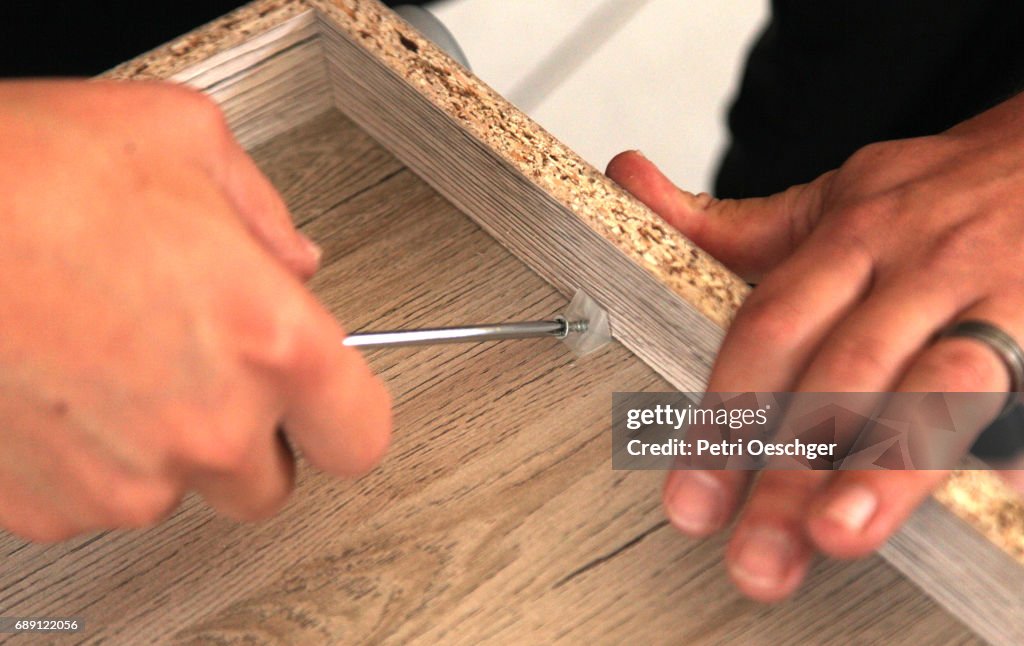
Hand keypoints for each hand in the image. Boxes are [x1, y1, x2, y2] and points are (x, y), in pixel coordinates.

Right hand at [0, 80, 390, 541]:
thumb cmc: (25, 175)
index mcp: (271, 341)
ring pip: (177, 492)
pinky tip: (63, 381)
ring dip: (162, 442)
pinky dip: (89, 456)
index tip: (329, 408)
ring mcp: (125, 480)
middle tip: (204, 369)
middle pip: (270, 483)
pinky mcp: (47, 508)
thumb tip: (289, 259)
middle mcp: (208, 427)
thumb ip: (263, 214)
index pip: (358, 436)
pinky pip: (96, 499)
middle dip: (249, 436)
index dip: (344, 419)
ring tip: (112, 356)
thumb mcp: (184, 140)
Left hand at [606, 93, 1023, 600]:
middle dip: (790, 464)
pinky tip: (988, 494)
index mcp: (849, 234)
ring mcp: (1000, 294)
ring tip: (836, 534)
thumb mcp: (829, 199)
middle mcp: (918, 263)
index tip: (691, 497)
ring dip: (886, 465)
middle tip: (753, 554)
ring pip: (940, 384)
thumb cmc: (932, 199)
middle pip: (844, 368)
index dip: (726, 413)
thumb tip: (626, 181)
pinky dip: (1008, 446)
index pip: (771, 326)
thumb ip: (727, 221)